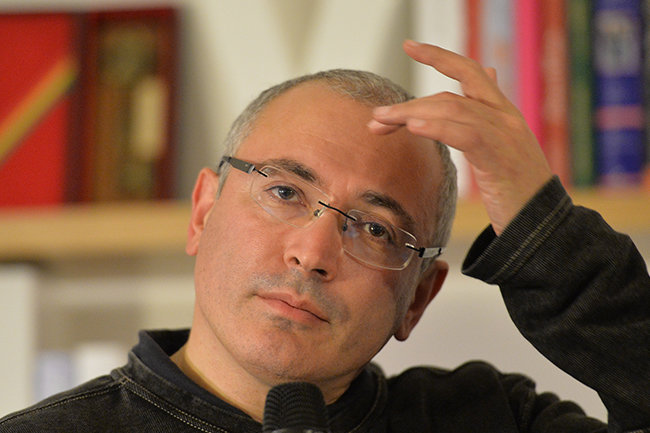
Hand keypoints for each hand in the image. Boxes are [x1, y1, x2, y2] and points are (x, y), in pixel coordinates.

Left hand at [369, 40, 552, 234]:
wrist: (542, 224)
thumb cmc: (516, 189)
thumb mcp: (502, 144)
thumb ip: (489, 113)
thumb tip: (489, 72)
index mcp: (503, 112)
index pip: (470, 72)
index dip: (439, 57)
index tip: (410, 46)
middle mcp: (505, 117)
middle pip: (449, 96)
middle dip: (408, 104)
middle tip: (377, 117)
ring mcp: (505, 135)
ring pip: (451, 110)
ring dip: (410, 115)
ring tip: (382, 122)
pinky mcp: (500, 158)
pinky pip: (466, 134)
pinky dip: (438, 127)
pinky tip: (414, 128)